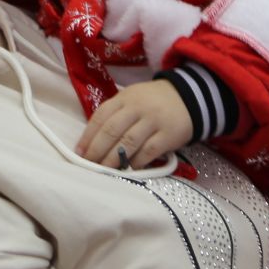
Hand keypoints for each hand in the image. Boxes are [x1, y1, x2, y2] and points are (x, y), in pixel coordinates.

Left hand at [77, 81, 193, 168]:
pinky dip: (136, 163)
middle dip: (97, 150)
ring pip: (128, 142)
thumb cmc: (152, 102)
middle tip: (89, 164)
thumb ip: (115, 114)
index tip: (79, 152)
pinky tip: (127, 169)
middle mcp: (138, 107)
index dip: (88, 136)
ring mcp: (153, 121)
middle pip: (112, 130)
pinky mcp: (168, 135)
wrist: (188, 97)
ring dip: (113, 159)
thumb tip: (92, 141)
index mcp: (124, 98)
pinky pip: (148, 152)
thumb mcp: (132, 99)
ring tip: (104, 170)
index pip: (101, 116)